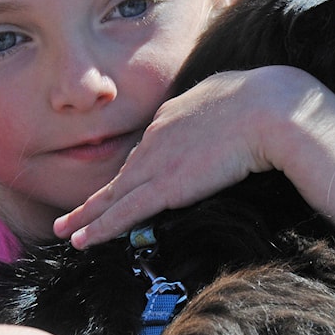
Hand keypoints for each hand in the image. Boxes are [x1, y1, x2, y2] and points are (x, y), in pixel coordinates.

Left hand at [54, 65, 334, 247]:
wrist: (267, 108)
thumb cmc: (262, 99)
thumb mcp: (232, 93)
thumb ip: (219, 104)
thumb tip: (228, 107)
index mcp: (173, 115)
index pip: (148, 149)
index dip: (135, 171)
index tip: (125, 186)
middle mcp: (157, 138)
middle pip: (123, 174)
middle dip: (98, 196)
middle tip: (74, 213)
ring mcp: (158, 163)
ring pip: (114, 197)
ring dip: (87, 217)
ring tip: (66, 230)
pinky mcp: (166, 187)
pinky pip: (124, 213)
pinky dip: (100, 228)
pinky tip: (82, 240)